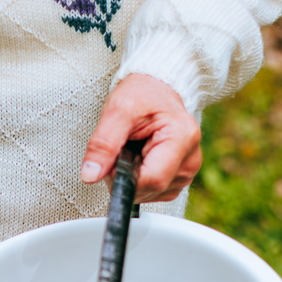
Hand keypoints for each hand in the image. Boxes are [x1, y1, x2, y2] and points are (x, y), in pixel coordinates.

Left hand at [79, 74, 200, 203]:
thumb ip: (103, 144)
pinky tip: (140, 159)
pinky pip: (153, 192)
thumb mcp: (118, 110)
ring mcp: (188, 171)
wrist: (156, 88)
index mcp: (182, 138)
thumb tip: (90, 175)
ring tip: (133, 150)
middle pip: (150, 189)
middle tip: (121, 149)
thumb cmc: (141, 94)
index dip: (124, 176)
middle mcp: (191, 159)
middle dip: (125, 176)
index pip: (152, 180)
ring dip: (131, 178)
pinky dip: (140, 179)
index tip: (114, 158)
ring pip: (150, 193)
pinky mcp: (180, 178)